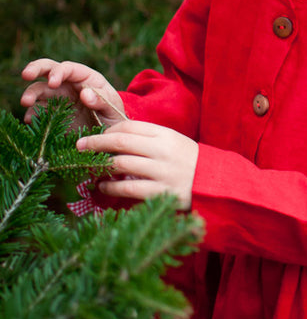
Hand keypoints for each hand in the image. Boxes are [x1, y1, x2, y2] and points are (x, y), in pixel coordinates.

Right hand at [21, 58, 125, 129]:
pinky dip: (31, 113)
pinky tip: (30, 120)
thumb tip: (85, 93)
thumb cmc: (113, 117)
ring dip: (30, 94)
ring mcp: (57, 99)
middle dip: (35, 69)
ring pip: (39, 90)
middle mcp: (68, 84)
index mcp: (86, 78)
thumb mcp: (113, 108)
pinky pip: (37, 111)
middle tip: (26, 75)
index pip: (68, 68)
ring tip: (25, 103)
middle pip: (48, 69)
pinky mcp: (51, 115)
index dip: (58, 72)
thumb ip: (102, 100)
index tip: (53, 82)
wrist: (108, 138)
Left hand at [76, 121, 197, 209]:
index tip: (93, 136)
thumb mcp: (172, 142)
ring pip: (121, 165)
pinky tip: (103, 187)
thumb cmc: (188, 162)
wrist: (214, 183)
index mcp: (165, 134)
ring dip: (101, 167)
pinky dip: (111, 188)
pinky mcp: (161, 192)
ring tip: (90, 170)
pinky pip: (128, 188)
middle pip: (120, 142)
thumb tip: (113, 139)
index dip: (106, 130)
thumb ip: (147, 139)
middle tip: (79, 146)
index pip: (128, 126)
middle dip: (95, 143)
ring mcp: (162, 172)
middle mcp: (162, 150)